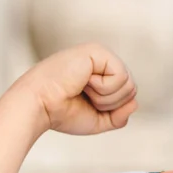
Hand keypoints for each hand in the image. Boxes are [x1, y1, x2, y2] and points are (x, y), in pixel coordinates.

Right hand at [19, 43, 137, 134]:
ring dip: (106, 97)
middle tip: (84, 98)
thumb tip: (135, 103)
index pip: (124, 93)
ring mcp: (98, 55)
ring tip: (82, 90)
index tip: (84, 106)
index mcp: (97, 76)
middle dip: (110, 104)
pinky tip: (84, 82)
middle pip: (130, 88)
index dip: (111, 108)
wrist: (37, 106)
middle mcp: (99, 63)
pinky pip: (121, 76)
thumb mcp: (95, 120)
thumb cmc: (59, 113)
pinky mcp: (97, 52)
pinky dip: (104, 88)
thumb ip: (117, 116)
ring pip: (128, 84)